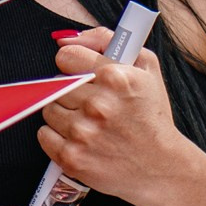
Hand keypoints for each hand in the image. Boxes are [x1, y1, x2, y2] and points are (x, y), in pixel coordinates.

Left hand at [38, 28, 201, 205]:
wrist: (161, 166)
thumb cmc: (151, 115)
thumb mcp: (145, 67)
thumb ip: (107, 40)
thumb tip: (68, 39)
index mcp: (116, 78)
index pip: (65, 56)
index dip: (74, 64)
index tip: (82, 73)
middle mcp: (98, 105)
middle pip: (55, 84)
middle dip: (70, 90)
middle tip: (90, 102)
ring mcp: (83, 133)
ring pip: (48, 108)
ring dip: (63, 113)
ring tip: (88, 122)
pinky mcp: (72, 158)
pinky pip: (44, 135)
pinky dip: (57, 136)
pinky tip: (80, 138)